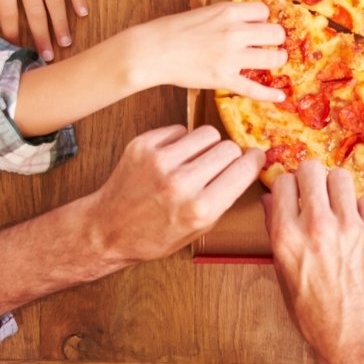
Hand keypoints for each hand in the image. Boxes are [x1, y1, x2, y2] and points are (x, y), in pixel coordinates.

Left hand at [88, 125, 263, 265]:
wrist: (109, 229)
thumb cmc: (155, 234)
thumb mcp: (199, 229)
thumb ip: (225, 197)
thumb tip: (248, 165)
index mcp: (201, 208)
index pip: (244, 168)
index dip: (253, 161)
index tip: (254, 158)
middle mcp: (182, 183)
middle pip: (228, 147)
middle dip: (230, 155)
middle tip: (221, 164)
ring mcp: (160, 161)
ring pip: (207, 133)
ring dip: (207, 145)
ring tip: (197, 160)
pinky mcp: (143, 146)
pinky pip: (180, 129)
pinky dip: (182, 141)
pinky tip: (174, 157)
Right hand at [133, 1, 287, 100]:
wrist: (152, 51)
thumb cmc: (172, 30)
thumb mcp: (202, 12)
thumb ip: (225, 16)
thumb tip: (243, 21)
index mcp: (228, 11)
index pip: (264, 11)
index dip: (262, 19)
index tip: (257, 26)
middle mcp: (235, 32)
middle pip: (276, 33)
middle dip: (276, 39)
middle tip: (269, 45)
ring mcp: (231, 57)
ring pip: (273, 59)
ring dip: (276, 60)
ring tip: (271, 62)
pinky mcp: (224, 79)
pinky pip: (255, 89)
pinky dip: (270, 95)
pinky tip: (281, 97)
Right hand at [262, 161, 363, 363]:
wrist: (349, 333)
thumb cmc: (311, 309)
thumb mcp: (281, 270)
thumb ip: (275, 229)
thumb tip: (272, 199)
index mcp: (287, 236)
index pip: (282, 182)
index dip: (286, 185)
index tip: (292, 192)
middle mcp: (317, 226)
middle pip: (311, 169)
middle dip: (310, 177)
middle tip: (314, 191)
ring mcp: (349, 227)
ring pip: (341, 177)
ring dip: (336, 188)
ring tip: (337, 205)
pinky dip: (362, 209)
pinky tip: (357, 226)